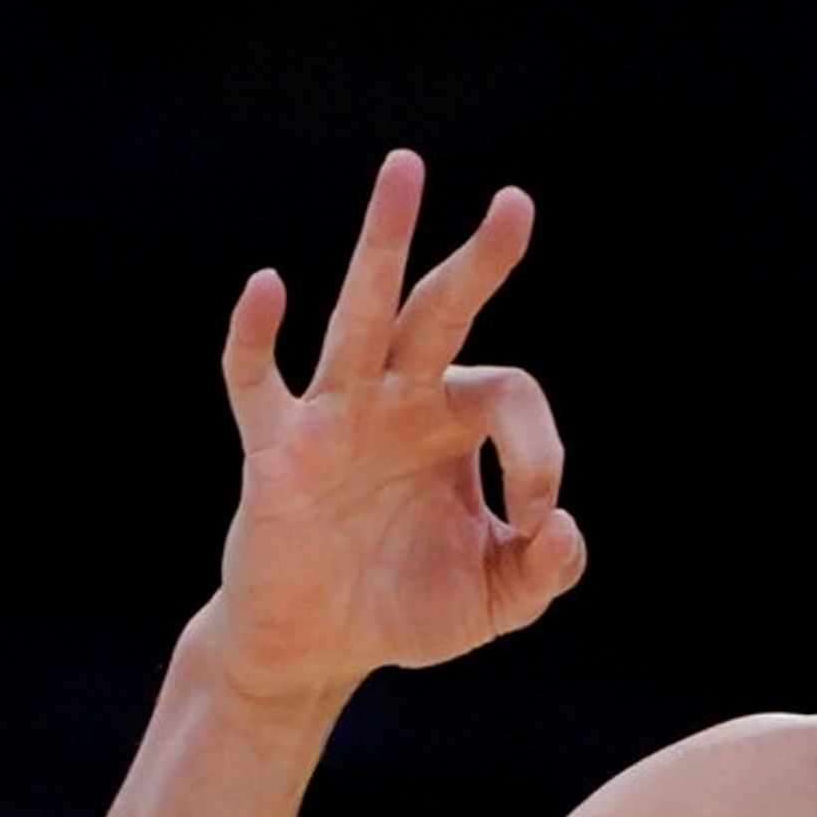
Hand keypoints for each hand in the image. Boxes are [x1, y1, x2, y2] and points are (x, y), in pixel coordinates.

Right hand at [203, 150, 585, 704]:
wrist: (317, 647)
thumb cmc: (405, 606)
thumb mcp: (494, 599)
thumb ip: (544, 571)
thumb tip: (561, 529)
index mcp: (455, 423)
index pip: (512, 398)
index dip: (541, 456)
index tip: (535, 524)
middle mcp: (399, 401)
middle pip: (441, 312)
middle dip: (480, 261)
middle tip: (517, 203)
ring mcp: (335, 417)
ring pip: (363, 317)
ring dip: (384, 244)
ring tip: (407, 169)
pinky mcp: (274, 448)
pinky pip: (257, 379)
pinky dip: (255, 334)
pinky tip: (266, 286)